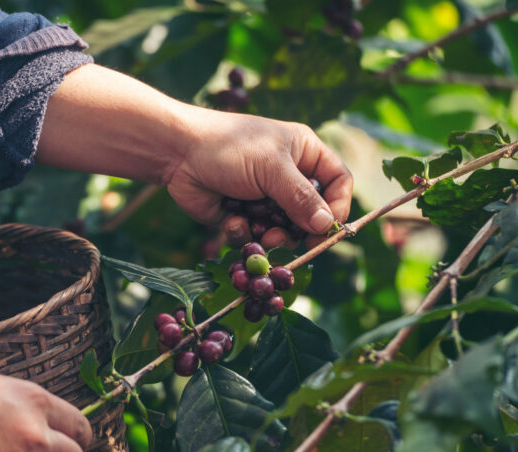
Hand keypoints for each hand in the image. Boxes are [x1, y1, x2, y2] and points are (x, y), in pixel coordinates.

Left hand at [37, 64, 351, 241]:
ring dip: (272, 235)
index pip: (338, 182)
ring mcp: (264, 197)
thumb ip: (301, 199)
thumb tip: (329, 226)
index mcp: (303, 153)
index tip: (330, 229)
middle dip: (300, 229)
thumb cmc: (229, 148)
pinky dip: (244, 231)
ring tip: (258, 228)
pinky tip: (230, 219)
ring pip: (284, 230)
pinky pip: (255, 234)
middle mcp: (287, 175)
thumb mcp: (272, 168)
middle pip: (312, 213)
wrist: (178, 154)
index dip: (339, 206)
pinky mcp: (242, 214)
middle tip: (287, 237)